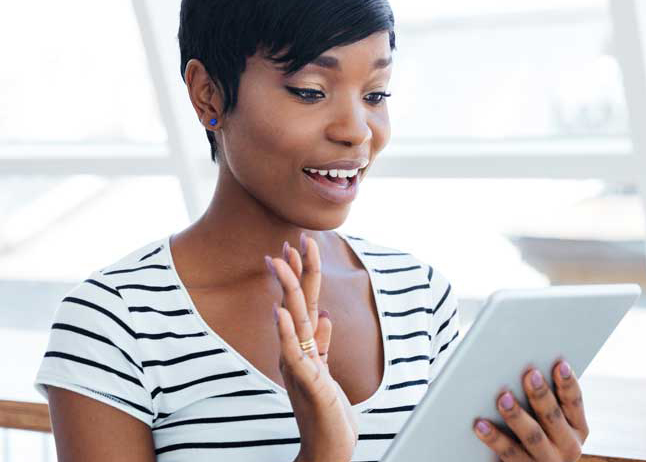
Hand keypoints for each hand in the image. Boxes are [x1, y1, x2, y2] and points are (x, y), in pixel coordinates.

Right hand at [267, 233, 357, 461]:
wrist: (328, 446)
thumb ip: (323, 345)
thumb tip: (327, 316)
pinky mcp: (308, 383)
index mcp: (305, 346)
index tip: (300, 244)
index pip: (304, 303)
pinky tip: (280, 313)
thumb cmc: (325, 409)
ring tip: (281, 261)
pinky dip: (287, 333)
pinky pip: (294, 354)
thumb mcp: (325, 371)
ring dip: (288, 291)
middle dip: (295, 271)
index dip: (304, 273)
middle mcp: (298, 352)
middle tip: (290, 240)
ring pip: (293, 322)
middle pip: (297, 305)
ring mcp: (300, 366)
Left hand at [472, 360, 589, 461]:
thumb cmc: (541, 433)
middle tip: (530, 375)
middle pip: (553, 417)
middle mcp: (568, 447)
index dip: (568, 382)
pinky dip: (495, 438)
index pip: (574, 401)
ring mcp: (547, 461)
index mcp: (578, 428)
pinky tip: (481, 425)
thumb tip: (527, 368)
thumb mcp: (554, 422)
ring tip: (504, 399)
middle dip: (541, 395)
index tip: (560, 364)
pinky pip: (509, 454)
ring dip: (518, 416)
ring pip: (533, 436)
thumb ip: (547, 400)